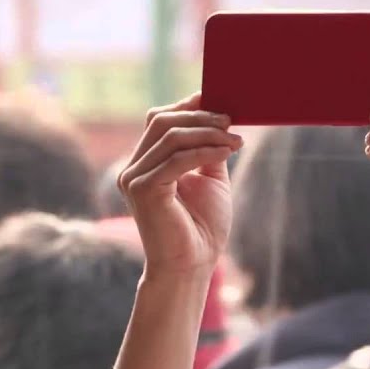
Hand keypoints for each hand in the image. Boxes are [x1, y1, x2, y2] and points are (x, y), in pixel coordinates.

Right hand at [118, 94, 242, 274]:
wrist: (192, 266)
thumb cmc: (201, 228)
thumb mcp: (210, 179)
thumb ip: (209, 150)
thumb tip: (221, 119)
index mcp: (146, 163)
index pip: (160, 120)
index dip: (189, 106)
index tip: (220, 102)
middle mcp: (133, 168)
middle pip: (162, 121)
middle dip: (200, 116)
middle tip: (231, 120)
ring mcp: (134, 178)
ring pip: (171, 136)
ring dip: (208, 133)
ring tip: (235, 139)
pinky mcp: (143, 190)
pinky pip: (177, 159)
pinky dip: (205, 151)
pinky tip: (228, 150)